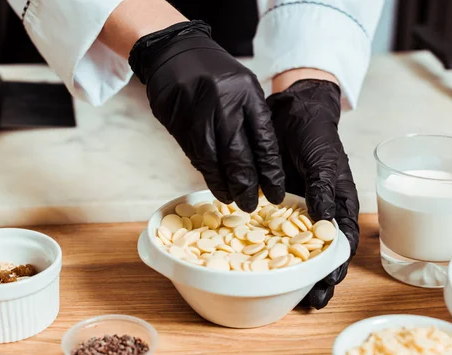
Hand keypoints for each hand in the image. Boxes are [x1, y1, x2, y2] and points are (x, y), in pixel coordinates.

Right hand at [129, 21, 284, 211]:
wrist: (175, 53)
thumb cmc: (215, 73)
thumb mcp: (244, 87)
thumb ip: (252, 120)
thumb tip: (261, 162)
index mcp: (247, 95)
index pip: (264, 142)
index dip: (270, 172)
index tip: (275, 192)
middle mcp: (224, 106)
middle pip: (239, 158)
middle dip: (247, 186)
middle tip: (252, 205)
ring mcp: (199, 117)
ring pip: (214, 162)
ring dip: (223, 185)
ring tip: (232, 199)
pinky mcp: (179, 125)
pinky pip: (196, 157)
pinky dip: (207, 173)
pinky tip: (214, 183)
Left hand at [266, 79, 359, 308]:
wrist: (290, 111)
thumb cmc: (315, 134)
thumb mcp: (322, 161)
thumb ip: (324, 189)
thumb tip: (326, 220)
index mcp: (338, 204)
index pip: (341, 243)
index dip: (336, 267)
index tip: (327, 286)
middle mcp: (317, 212)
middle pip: (319, 253)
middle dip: (316, 278)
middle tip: (309, 302)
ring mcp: (294, 210)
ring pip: (294, 246)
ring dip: (292, 269)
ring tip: (285, 291)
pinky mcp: (272, 204)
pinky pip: (269, 229)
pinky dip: (266, 245)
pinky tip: (257, 259)